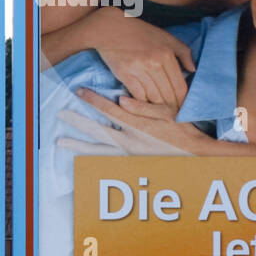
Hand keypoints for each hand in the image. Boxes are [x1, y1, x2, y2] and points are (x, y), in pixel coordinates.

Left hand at [56, 89, 209, 155]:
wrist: (194, 157)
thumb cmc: (183, 132)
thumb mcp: (168, 114)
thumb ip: (144, 107)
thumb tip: (121, 99)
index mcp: (137, 126)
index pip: (109, 110)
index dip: (93, 99)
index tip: (79, 91)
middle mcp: (129, 141)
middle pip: (97, 130)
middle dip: (77, 121)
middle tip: (61, 113)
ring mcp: (127, 155)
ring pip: (96, 149)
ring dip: (78, 144)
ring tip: (61, 142)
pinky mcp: (129, 165)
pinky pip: (105, 162)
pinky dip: (91, 160)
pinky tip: (79, 158)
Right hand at [86, 7, 195, 107]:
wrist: (110, 29)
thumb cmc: (139, 32)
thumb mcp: (166, 37)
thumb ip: (183, 52)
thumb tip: (192, 70)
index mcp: (167, 55)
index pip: (179, 85)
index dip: (183, 100)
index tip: (183, 108)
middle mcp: (155, 63)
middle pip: (167, 94)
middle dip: (171, 107)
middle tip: (173, 115)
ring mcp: (139, 70)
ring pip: (153, 96)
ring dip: (156, 106)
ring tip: (159, 113)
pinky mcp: (125, 74)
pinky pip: (138, 95)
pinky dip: (141, 102)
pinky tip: (143, 104)